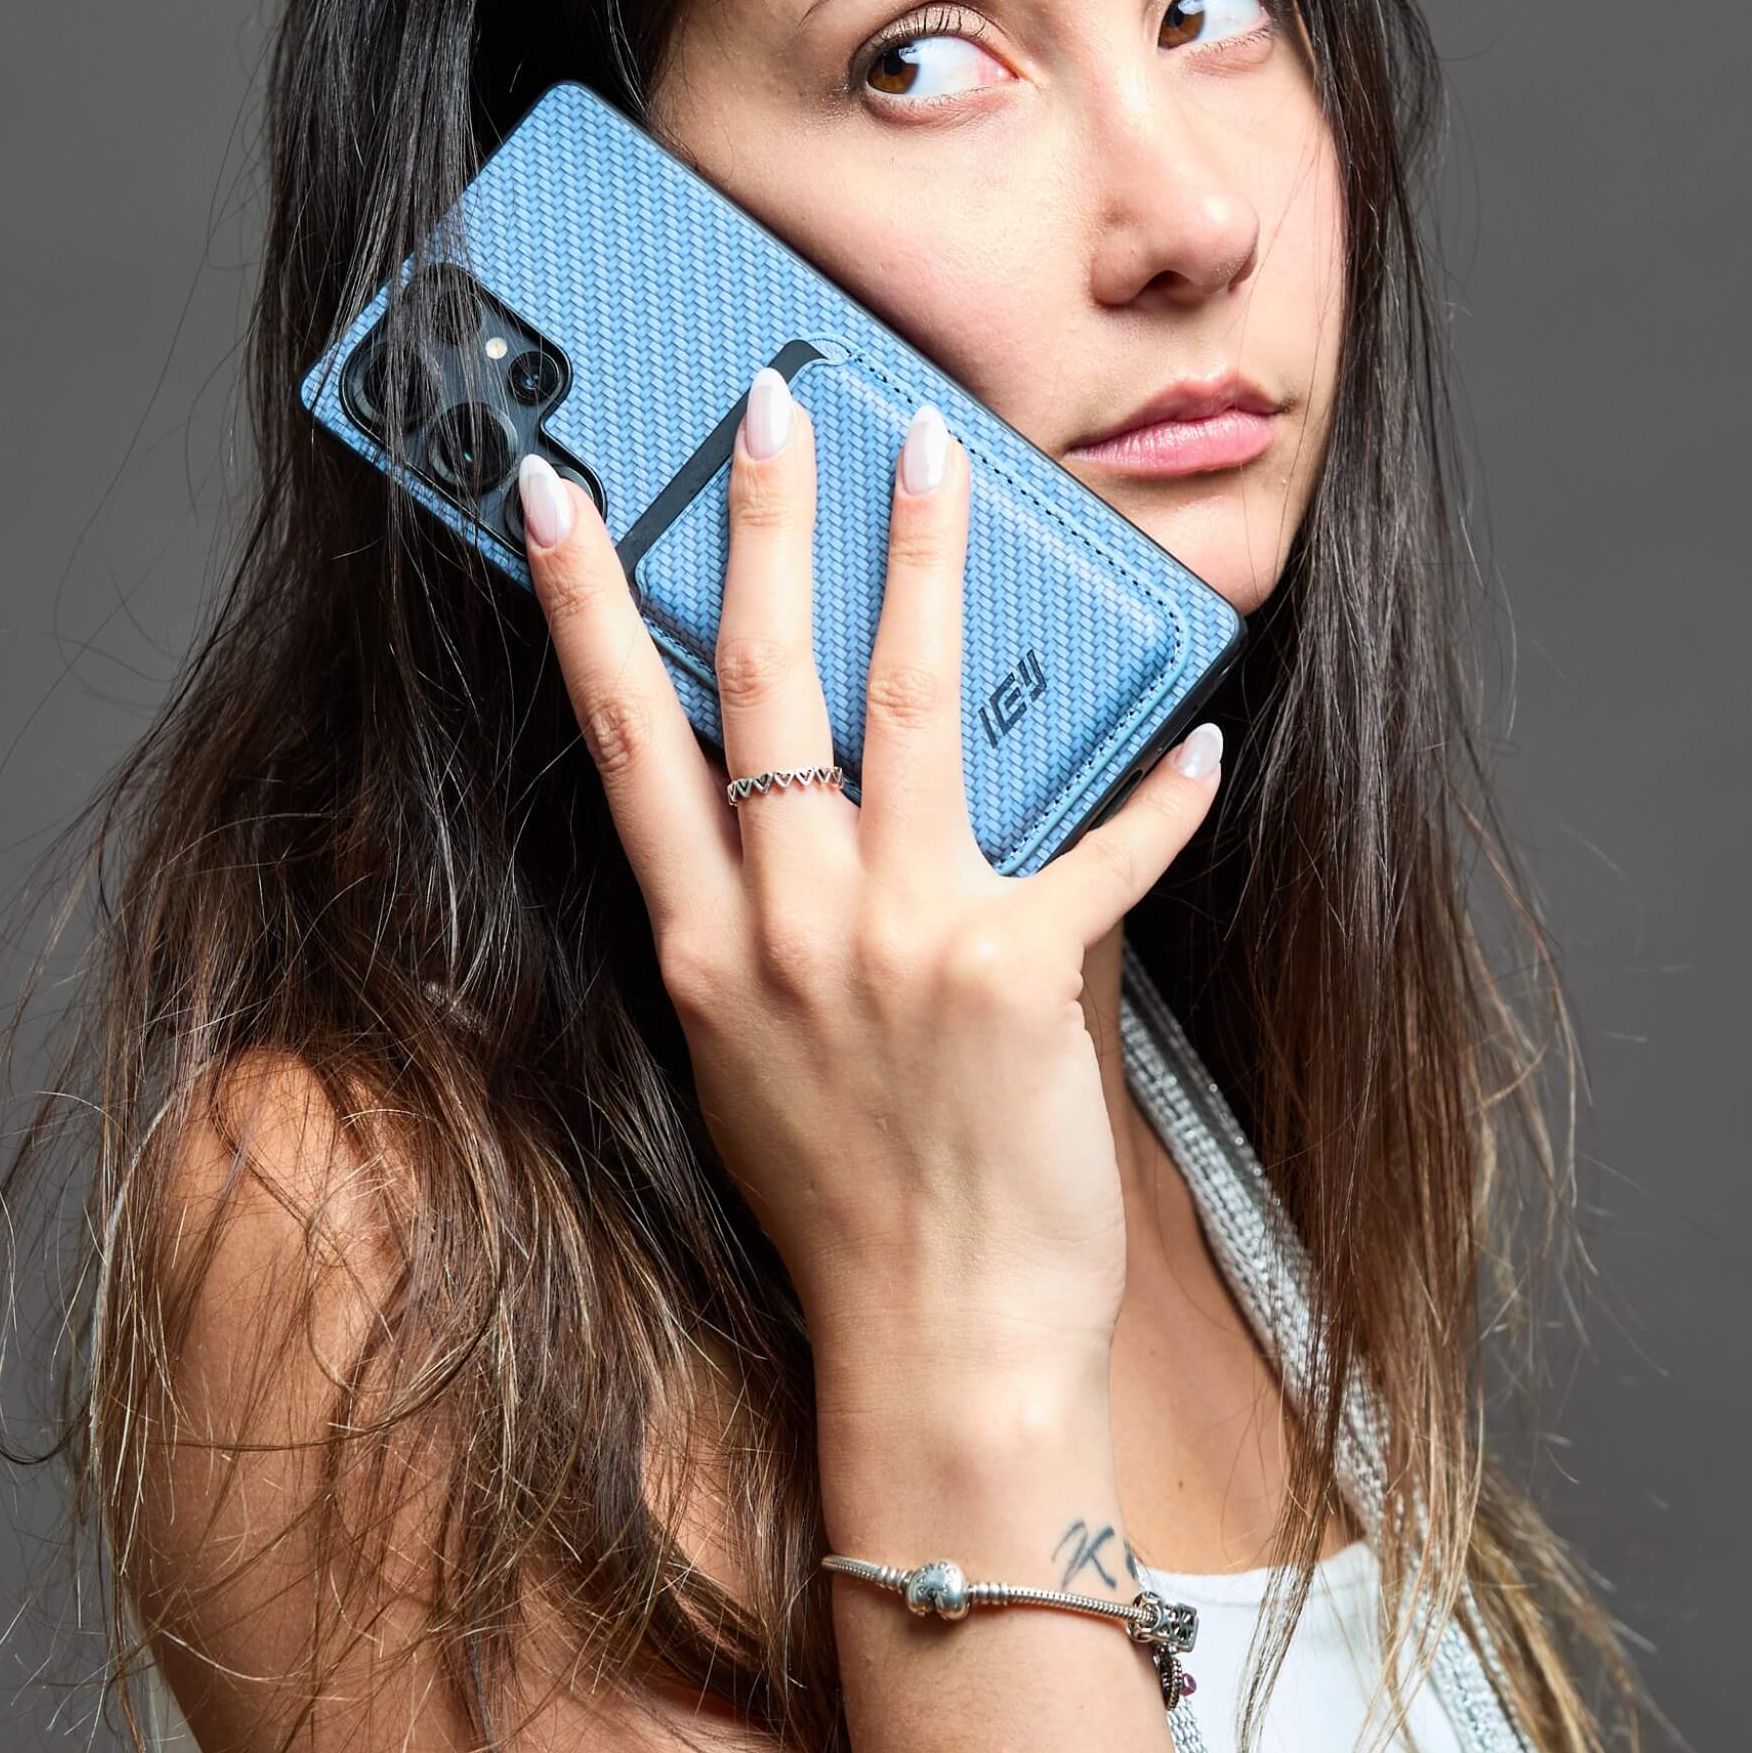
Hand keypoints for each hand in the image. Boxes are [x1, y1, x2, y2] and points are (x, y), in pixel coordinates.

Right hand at [511, 371, 1224, 1417]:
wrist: (937, 1347)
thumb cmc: (846, 1209)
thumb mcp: (759, 1062)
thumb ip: (774, 931)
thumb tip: (822, 815)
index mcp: (707, 949)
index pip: (627, 742)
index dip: (582, 608)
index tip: (556, 495)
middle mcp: (785, 931)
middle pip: (761, 684)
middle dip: (763, 526)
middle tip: (776, 405)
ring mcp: (897, 946)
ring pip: (908, 710)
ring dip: (927, 568)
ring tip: (940, 456)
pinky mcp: (1017, 977)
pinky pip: (1098, 851)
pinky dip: (1155, 795)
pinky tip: (1195, 732)